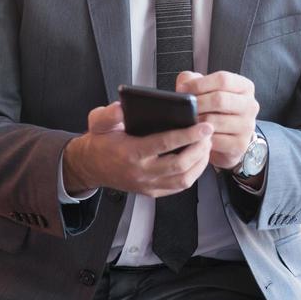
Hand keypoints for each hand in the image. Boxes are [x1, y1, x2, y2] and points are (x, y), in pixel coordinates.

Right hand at [63, 101, 212, 197]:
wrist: (91, 166)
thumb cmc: (101, 141)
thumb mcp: (98, 122)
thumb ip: (109, 114)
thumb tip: (121, 108)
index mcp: (131, 153)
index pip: (165, 144)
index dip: (188, 135)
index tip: (204, 125)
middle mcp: (141, 172)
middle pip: (179, 165)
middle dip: (199, 148)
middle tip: (209, 133)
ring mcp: (148, 185)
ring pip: (183, 179)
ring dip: (200, 162)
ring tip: (207, 144)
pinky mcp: (152, 191)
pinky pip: (179, 186)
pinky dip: (193, 173)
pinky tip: (199, 158)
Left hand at [177, 71, 258, 170]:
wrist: (225, 138)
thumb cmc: (214, 109)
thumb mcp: (206, 90)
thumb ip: (194, 80)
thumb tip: (184, 84)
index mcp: (245, 87)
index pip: (222, 79)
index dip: (199, 84)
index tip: (183, 89)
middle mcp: (250, 105)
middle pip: (219, 99)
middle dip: (197, 103)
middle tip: (184, 108)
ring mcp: (247, 126)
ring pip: (214, 121)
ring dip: (196, 122)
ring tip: (188, 121)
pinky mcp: (240, 144)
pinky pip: (215, 140)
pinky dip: (201, 138)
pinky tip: (196, 135)